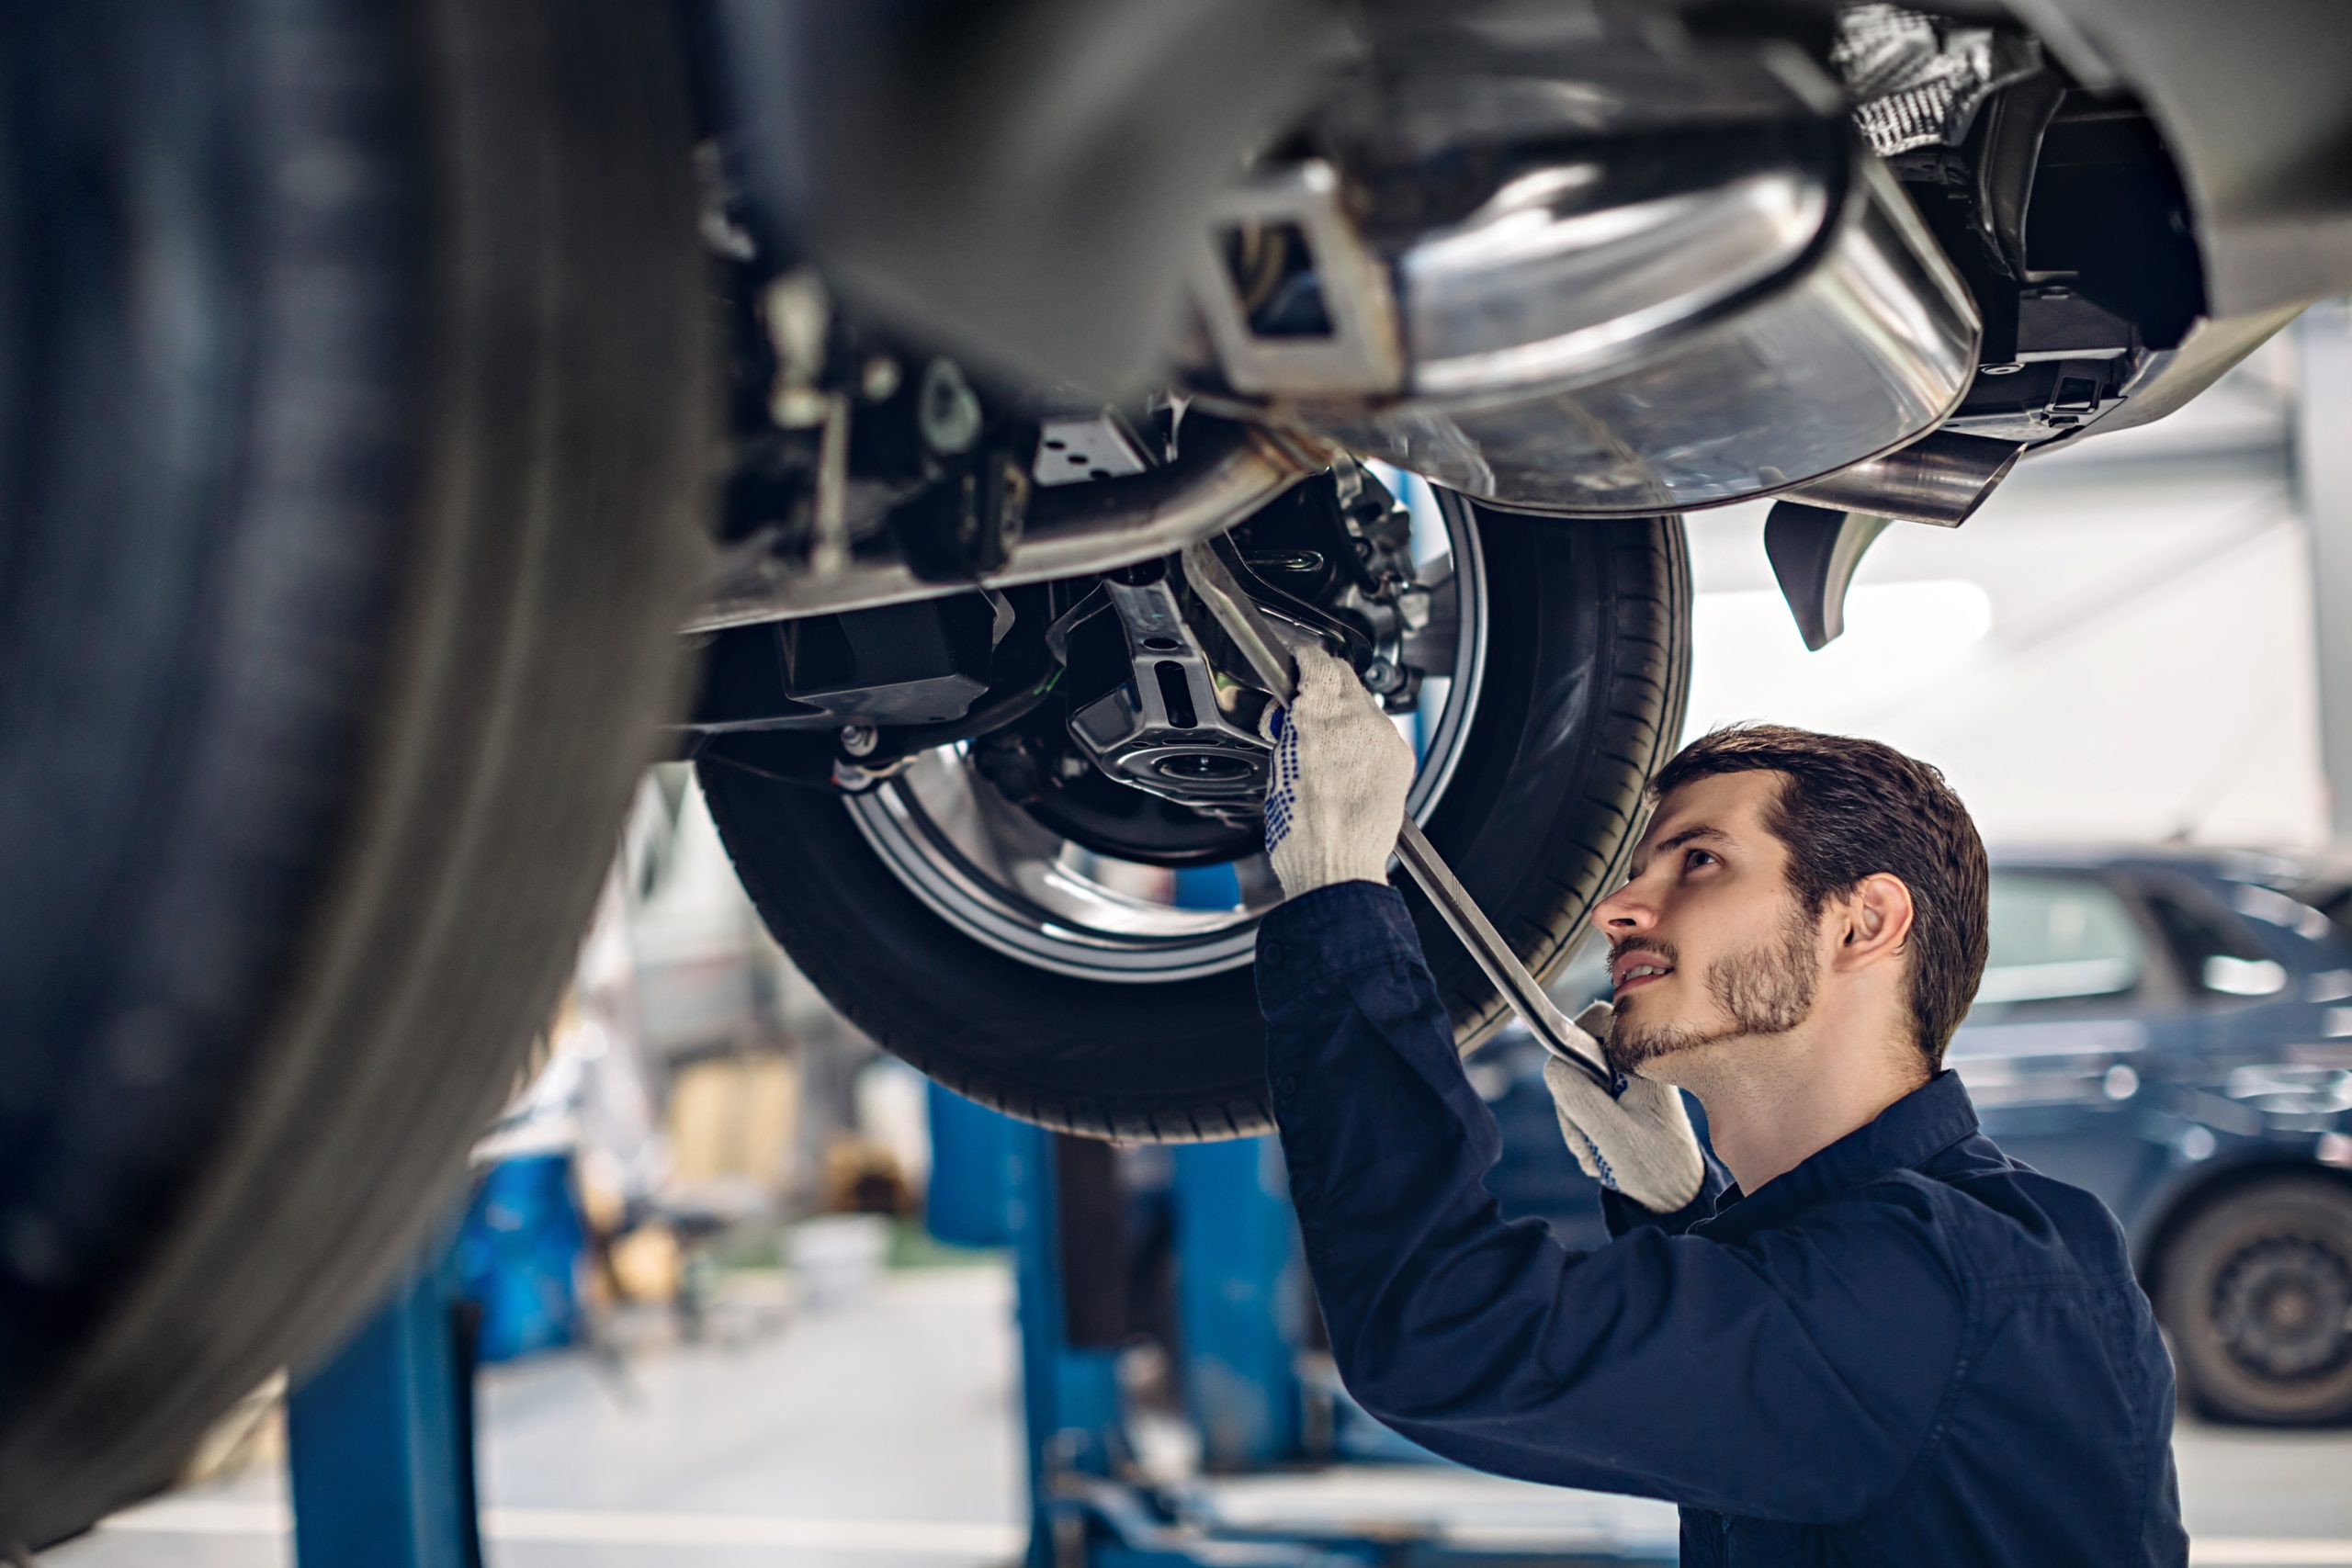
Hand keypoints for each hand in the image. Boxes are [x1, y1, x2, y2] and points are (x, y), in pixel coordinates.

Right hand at [1261, 646, 1416, 898]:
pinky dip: (1364, 737)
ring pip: (1364, 703)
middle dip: (1323, 685)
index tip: (1297, 664)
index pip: (1318, 661)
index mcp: (1318, 718)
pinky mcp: (1400, 757)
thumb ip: (1289, 728)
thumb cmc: (1302, 832)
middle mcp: (1357, 721)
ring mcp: (1384, 739)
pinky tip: (1347, 761)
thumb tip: (1292, 712)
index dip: (1303, 660)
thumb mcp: (1277, 767)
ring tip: (1325, 744)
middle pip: (1345, 677)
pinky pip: (1381, 731)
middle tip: (1304, 707)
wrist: (1337, 868)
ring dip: (1344, 712)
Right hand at [1542, 1001, 1706, 1213]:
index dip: (1571, 1046)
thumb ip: (1577, 1094)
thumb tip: (1553, 1064)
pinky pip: (1583, 1099)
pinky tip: (1599, 1149)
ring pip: (1575, 1081)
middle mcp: (1634, 1063)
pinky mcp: (1620, 1097)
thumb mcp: (1609, 1132)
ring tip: (1597, 1151)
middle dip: (1572, 1099)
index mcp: (1641, 1061)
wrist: (1673, 1194)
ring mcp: (1626, 1080)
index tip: (1574, 1089)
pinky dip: (1583, 1126)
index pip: (1593, 1020)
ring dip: (1576, 1119)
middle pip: (1576, 1055)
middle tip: (1587, 1136)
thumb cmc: (1653, 1165)